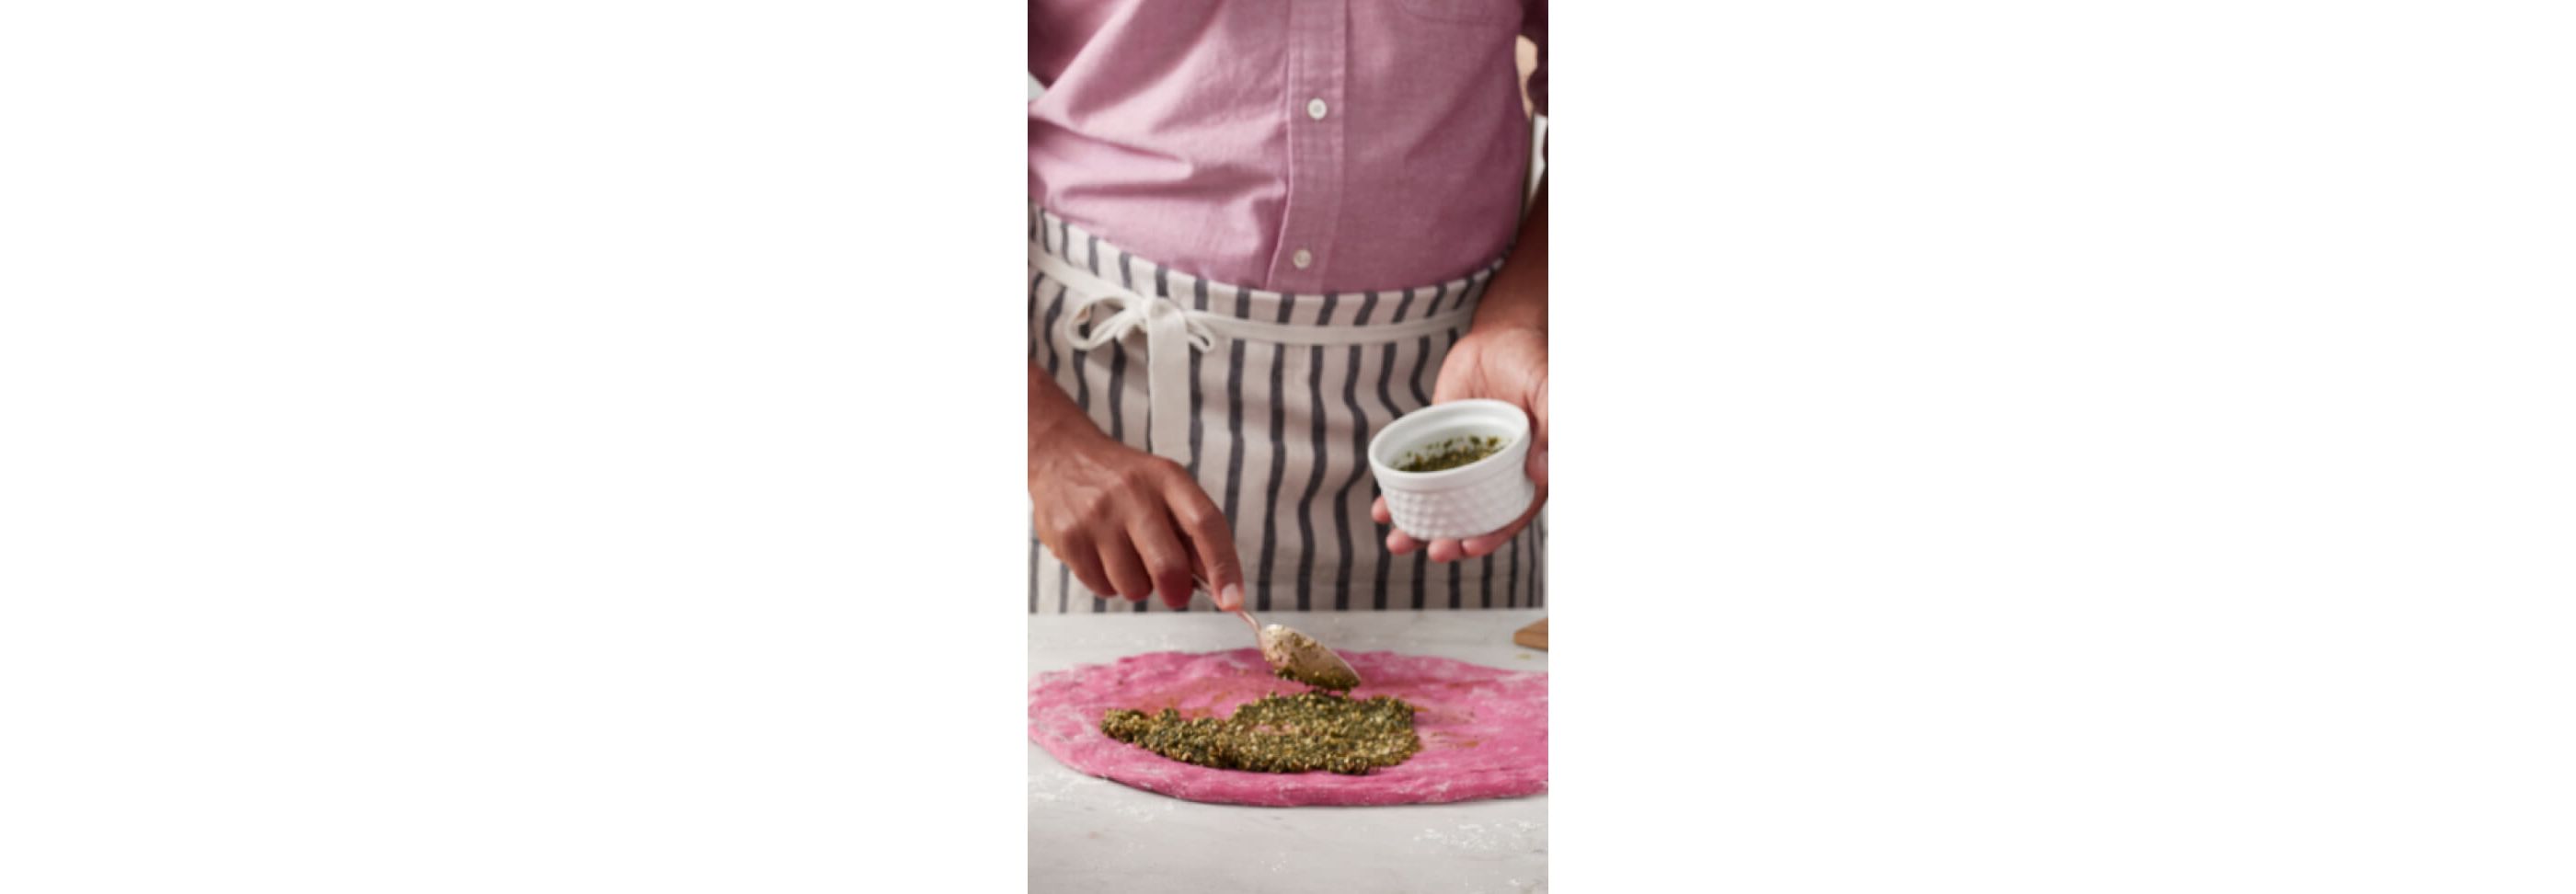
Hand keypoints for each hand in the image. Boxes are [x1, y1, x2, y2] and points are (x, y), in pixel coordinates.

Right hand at [1031, 427, 1245, 609]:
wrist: (1062, 457)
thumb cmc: (1124, 481)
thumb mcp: (1165, 488)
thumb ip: (1193, 532)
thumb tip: (1222, 583)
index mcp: (1167, 478)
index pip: (1205, 524)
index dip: (1223, 566)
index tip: (1233, 600)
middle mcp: (1132, 494)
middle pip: (1168, 566)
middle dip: (1177, 592)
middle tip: (1175, 593)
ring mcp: (1097, 516)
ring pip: (1133, 587)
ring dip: (1138, 586)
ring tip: (1128, 559)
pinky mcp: (1069, 538)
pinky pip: (1102, 589)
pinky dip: (1109, 585)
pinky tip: (1103, 557)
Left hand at [1373, 324, 1547, 561]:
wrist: (1498, 335)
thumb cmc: (1532, 360)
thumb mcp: (1548, 388)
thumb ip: (1552, 426)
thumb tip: (1542, 474)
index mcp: (1528, 471)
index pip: (1511, 514)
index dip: (1492, 535)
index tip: (1469, 545)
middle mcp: (1496, 475)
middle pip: (1473, 520)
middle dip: (1452, 541)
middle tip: (1432, 550)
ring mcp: (1465, 464)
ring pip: (1443, 505)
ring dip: (1420, 528)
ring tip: (1397, 542)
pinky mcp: (1438, 448)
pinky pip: (1418, 476)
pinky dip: (1401, 494)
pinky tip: (1381, 509)